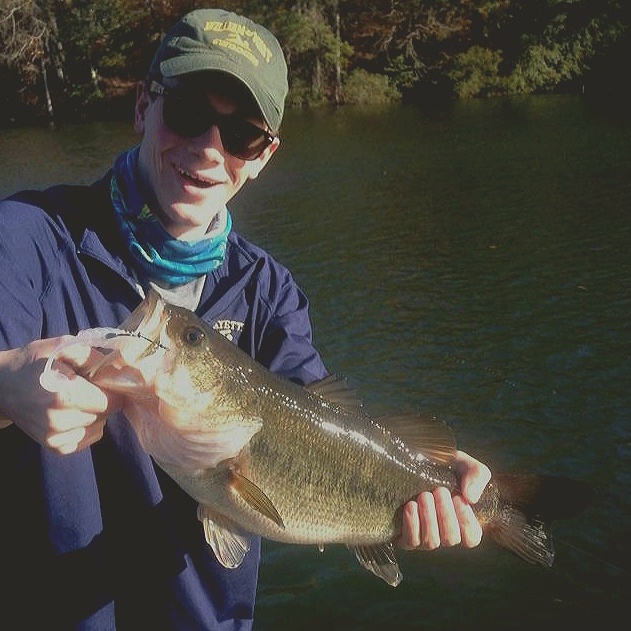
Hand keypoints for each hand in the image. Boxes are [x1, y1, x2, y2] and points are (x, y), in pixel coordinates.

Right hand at [0, 337, 122, 453]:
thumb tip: (118, 369)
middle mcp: (60, 421)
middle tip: (87, 386)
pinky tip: (74, 411)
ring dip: (95, 412)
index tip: (103, 379)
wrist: (3, 386)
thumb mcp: (61, 347)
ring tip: (77, 398)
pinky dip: (88, 426)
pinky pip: (87, 438)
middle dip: (103, 398)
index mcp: (64, 396)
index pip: (111, 401)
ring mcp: (55, 437)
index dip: (112, 388)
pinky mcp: (54, 447)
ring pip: (99, 426)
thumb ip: (92, 355)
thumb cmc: (34, 363)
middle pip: (105, 413)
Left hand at [397, 450, 490, 549]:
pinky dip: (412, 525)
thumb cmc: (446, 467)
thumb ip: (477, 476)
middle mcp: (444, 534)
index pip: (471, 537)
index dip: (466, 521)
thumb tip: (471, 498)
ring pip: (431, 542)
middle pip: (450, 539)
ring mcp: (425, 537)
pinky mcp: (406, 536)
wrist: (416, 461)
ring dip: (428, 518)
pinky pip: (411, 542)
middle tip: (439, 491)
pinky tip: (411, 506)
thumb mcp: (465, 464)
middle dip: (445, 514)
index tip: (458, 498)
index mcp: (463, 522)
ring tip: (424, 496)